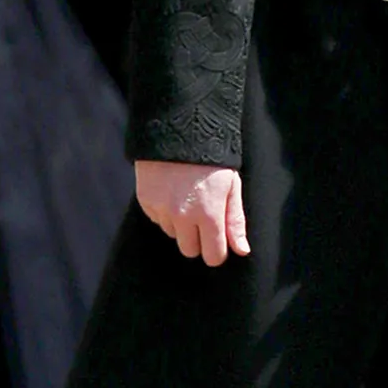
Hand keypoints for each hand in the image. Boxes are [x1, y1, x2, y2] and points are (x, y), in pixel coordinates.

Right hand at [135, 159, 249, 264]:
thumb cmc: (212, 160)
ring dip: (180, 225)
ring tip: (188, 199)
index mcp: (209, 214)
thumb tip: (241, 251)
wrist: (179, 131)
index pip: (212, 256)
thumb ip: (235, 221)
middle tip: (203, 219)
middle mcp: (183, 216)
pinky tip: (173, 193)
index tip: (219, 243)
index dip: (217, 252)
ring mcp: (162, 210)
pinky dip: (165, 212)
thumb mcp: (231, 187)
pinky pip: (157, 220)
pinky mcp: (146, 202)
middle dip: (198, 241)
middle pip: (189, 251)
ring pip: (172, 235)